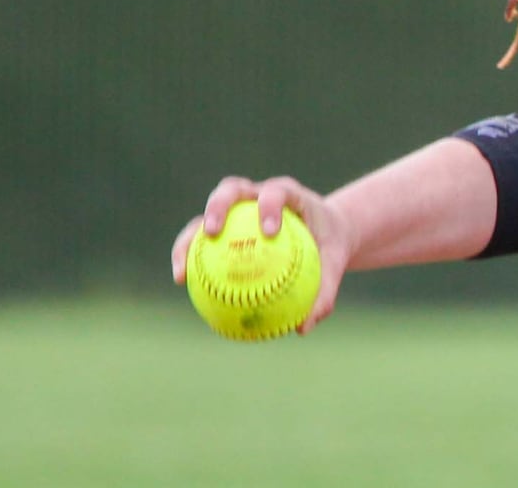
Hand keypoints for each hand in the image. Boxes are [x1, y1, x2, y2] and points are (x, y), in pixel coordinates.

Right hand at [170, 175, 353, 333]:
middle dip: (218, 206)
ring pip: (206, 214)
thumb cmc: (330, 244)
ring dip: (191, 235)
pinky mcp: (226, 219)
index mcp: (290, 194)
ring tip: (182, 269)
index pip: (277, 192)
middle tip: (213, 233)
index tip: (270, 232)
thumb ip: (324, 292)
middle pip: (232, 189)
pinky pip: (204, 236)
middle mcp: (259, 194)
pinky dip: (192, 253)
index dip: (270, 206)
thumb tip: (302, 328)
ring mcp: (239, 205)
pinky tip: (183, 282)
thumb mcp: (335, 264)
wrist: (325, 229)